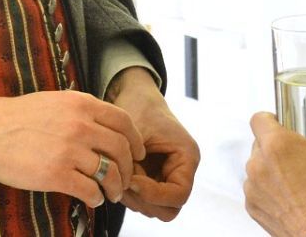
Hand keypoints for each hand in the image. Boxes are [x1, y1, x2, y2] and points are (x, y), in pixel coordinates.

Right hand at [0, 90, 145, 207]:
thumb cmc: (18, 117)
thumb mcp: (56, 101)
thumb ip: (82, 111)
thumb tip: (106, 127)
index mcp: (81, 104)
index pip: (123, 121)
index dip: (136, 140)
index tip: (138, 153)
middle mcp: (80, 125)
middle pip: (121, 149)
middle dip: (128, 168)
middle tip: (125, 180)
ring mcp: (69, 150)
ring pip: (109, 173)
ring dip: (114, 187)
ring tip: (110, 194)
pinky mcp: (56, 175)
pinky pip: (89, 191)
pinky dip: (96, 198)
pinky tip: (92, 199)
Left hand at [107, 67, 199, 220]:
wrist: (134, 96)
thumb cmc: (139, 108)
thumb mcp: (138, 131)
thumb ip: (134, 161)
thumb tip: (126, 186)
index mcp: (187, 157)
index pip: (178, 195)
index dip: (154, 194)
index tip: (132, 180)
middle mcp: (180, 172)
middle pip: (168, 209)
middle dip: (143, 200)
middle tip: (124, 182)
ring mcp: (166, 178)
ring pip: (153, 208)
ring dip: (133, 197)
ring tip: (118, 174)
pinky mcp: (152, 180)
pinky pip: (142, 199)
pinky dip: (128, 193)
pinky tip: (117, 174)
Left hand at [244, 101, 305, 236]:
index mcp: (277, 145)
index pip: (258, 118)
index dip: (270, 118)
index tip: (283, 124)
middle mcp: (258, 165)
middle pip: (259, 142)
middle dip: (276, 145)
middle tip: (300, 154)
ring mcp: (253, 188)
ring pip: (257, 166)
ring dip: (270, 167)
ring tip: (295, 176)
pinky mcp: (253, 207)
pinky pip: (255, 189)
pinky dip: (268, 189)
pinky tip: (288, 194)